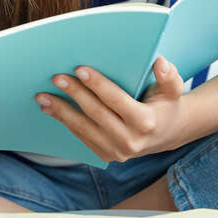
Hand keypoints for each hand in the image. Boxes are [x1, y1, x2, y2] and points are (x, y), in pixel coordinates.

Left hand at [35, 56, 187, 162]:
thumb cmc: (166, 105)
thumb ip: (169, 76)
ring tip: (43, 96)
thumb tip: (159, 62)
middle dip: (74, 94)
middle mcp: (130, 141)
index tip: (80, 69)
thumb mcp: (174, 89)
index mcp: (146, 122)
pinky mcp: (106, 156)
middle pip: (96, 113)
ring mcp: (116, 152)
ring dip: (61, 111)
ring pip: (83, 128)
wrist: (167, 134)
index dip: (98, 84)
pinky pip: (81, 137)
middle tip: (57, 77)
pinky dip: (64, 122)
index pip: (116, 100)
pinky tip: (51, 108)